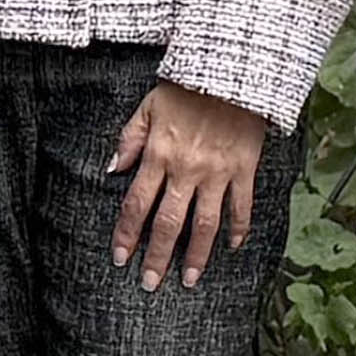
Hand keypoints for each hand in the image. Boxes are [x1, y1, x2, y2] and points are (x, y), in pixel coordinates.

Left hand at [108, 79, 269, 289]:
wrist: (233, 72)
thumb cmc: (188, 87)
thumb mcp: (148, 105)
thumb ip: (130, 139)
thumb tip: (112, 169)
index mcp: (159, 155)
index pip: (137, 204)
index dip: (127, 234)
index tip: (121, 258)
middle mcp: (186, 170)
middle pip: (168, 224)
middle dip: (157, 257)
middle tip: (150, 283)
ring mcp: (217, 173)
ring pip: (205, 224)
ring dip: (197, 256)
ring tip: (188, 280)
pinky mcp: (244, 169)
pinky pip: (241, 206)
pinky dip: (239, 229)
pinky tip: (233, 247)